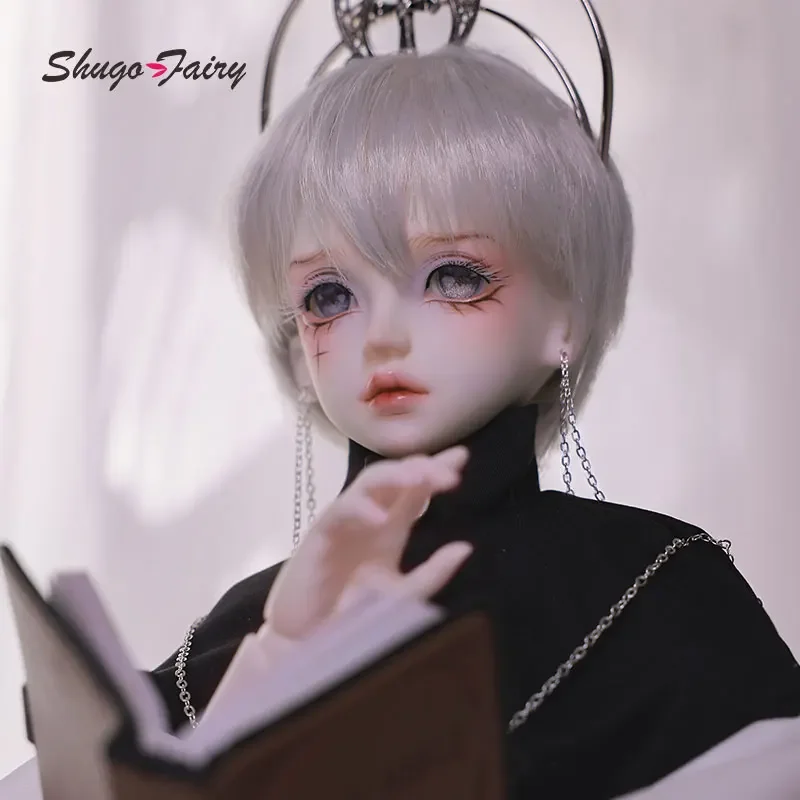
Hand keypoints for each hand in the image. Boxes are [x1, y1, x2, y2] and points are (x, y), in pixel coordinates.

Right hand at [265, 446, 471, 639]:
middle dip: (421, 467)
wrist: (310, 640)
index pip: (415, 491)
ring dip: (394, 476)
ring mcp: (345, 523)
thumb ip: (433, 573)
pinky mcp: (321, 535)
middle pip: (395, 478)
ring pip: (368, 483)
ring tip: (420, 478)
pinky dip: (360, 509)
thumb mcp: (403, 596)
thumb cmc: (354, 616)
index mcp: (390, 529)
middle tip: (448, 470)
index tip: (462, 457)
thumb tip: (465, 547)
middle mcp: (369, 519)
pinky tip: (379, 517)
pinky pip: (340, 512)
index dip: (436, 470)